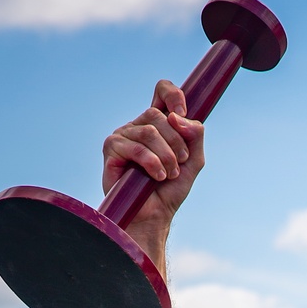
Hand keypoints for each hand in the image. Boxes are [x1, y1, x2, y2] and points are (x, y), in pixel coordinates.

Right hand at [101, 80, 204, 248]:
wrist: (153, 215)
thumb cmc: (170, 190)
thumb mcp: (192, 161)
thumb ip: (194, 135)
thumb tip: (178, 117)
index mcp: (157, 124)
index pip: (162, 92)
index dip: (173, 96)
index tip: (182, 113)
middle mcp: (138, 125)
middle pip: (158, 115)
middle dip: (176, 141)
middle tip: (180, 163)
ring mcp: (123, 135)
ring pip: (149, 131)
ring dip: (166, 156)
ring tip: (169, 174)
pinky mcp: (111, 148)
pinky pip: (136, 147)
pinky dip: (152, 163)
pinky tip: (157, 176)